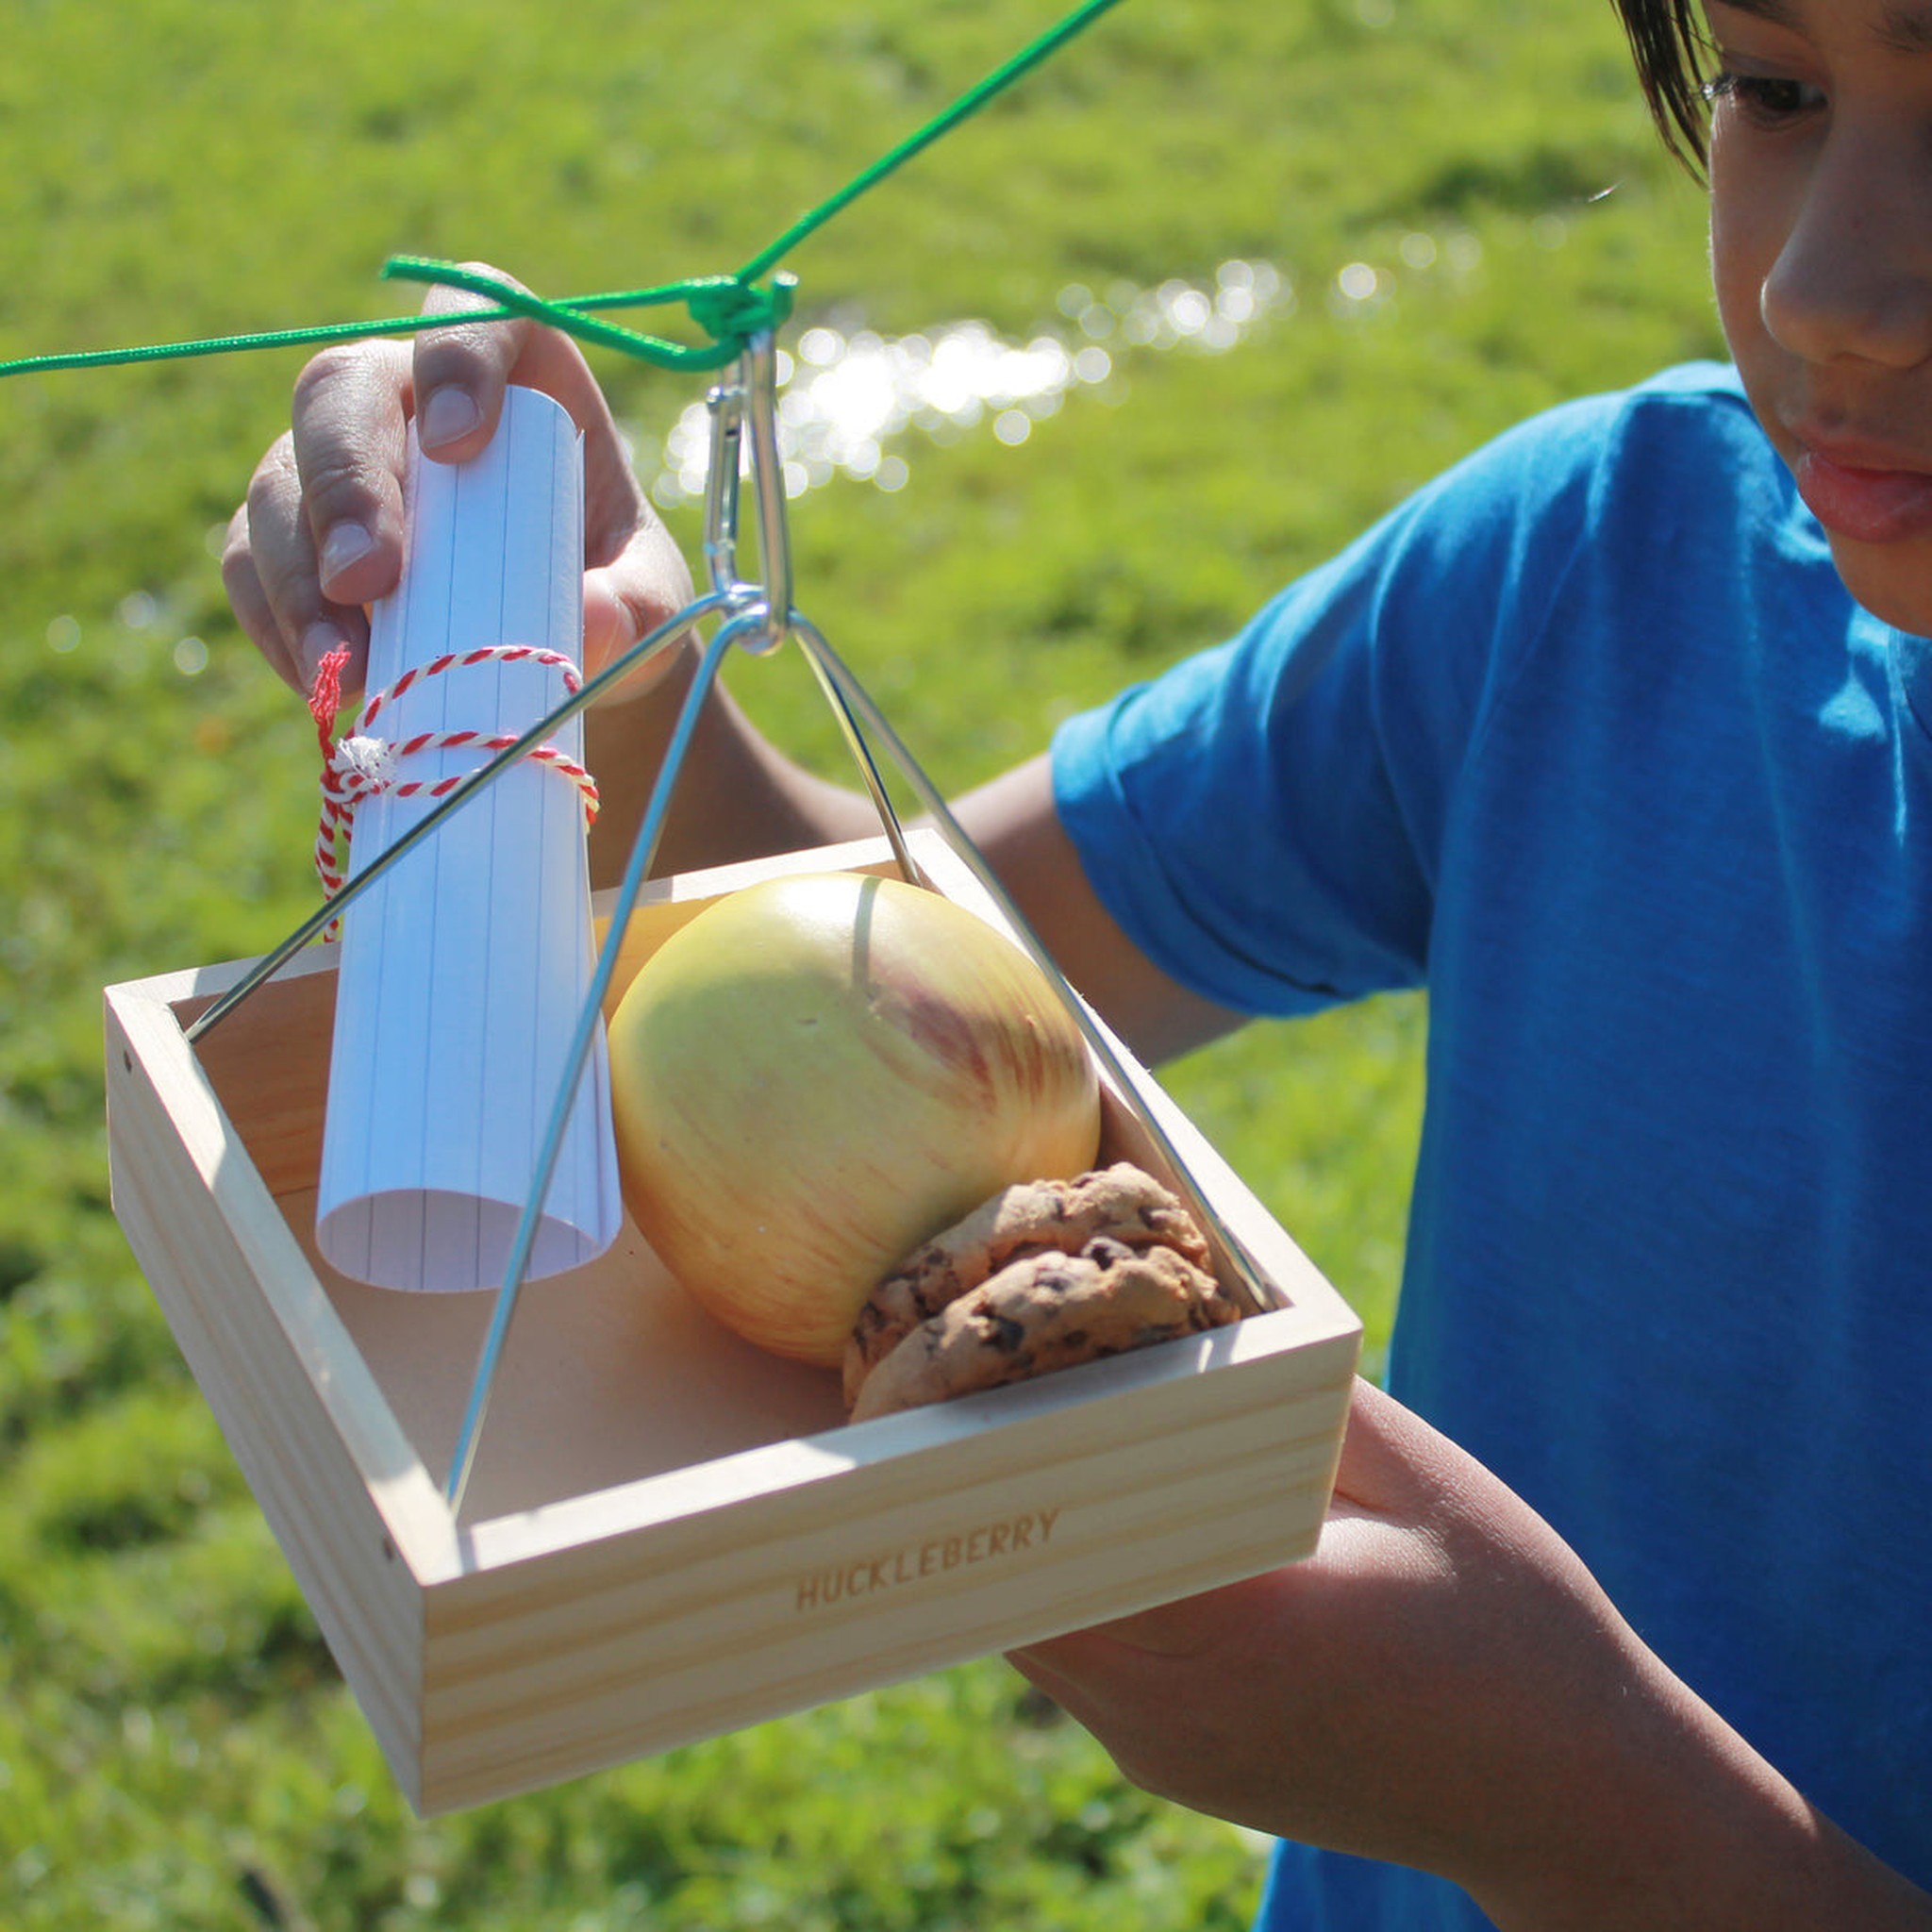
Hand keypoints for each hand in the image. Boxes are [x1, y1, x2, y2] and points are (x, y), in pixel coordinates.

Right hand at [221, 262, 694, 703]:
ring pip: (281, 478)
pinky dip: (274, 618)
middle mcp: (408, 393)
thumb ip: (634, 606)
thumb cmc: (612, 593)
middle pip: (341, 390)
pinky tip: (317, 679)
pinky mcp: (296, 534)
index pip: (469, 315)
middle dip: (345, 484)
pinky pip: (250, 557)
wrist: (564, 650)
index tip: (457, 445)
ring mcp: (339, 460)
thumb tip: (591, 622)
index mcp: (513, 370)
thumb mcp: (646, 602)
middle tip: (370, 581)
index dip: (452, 359)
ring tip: (345, 662)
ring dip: (297, 573)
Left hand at [1010, 1378, 1909, 1928]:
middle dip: (968, 1468)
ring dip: (1005, 1519)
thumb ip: (1292, 1392)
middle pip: (1000, 1569)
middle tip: (939, 1361)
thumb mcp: (1415, 1476)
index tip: (947, 1349)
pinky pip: (1067, 1649)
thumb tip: (1193, 1301)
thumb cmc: (1512, 1622)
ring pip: (1016, 1615)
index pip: (1047, 1522)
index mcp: (1226, 1627)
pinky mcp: (1168, 1760)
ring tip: (988, 1414)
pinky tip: (1073, 1499)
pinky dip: (1052, 1569)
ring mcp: (1158, 1747)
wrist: (1573, 1797)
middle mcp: (1164, 1705)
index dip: (981, 1435)